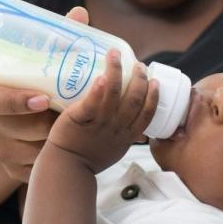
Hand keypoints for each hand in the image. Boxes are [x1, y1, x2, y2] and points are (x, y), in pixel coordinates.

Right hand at [0, 6, 91, 181]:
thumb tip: (79, 15)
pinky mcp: (12, 171)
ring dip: (50, 144)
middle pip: (7, 129)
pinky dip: (52, 163)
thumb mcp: (45, 64)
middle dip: (40, 126)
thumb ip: (59, 41)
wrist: (30, 123)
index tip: (42, 99)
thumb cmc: (38, 84)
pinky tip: (68, 152)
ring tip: (73, 135)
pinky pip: (32, 171)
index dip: (13, 100)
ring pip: (24, 151)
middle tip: (66, 121)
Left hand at [47, 49, 159, 173]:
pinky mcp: (79, 118)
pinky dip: (98, 89)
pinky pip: (91, 103)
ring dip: (117, 71)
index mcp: (128, 135)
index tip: (155, 81)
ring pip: (114, 94)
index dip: (154, 95)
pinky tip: (101, 76)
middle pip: (134, 99)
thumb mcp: (117, 149)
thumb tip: (138, 127)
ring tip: (116, 55)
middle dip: (140, 78)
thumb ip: (127, 135)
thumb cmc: (91, 157)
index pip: (147, 113)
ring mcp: (99, 122)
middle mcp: (117, 127)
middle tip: (139, 65)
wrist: (67, 167)